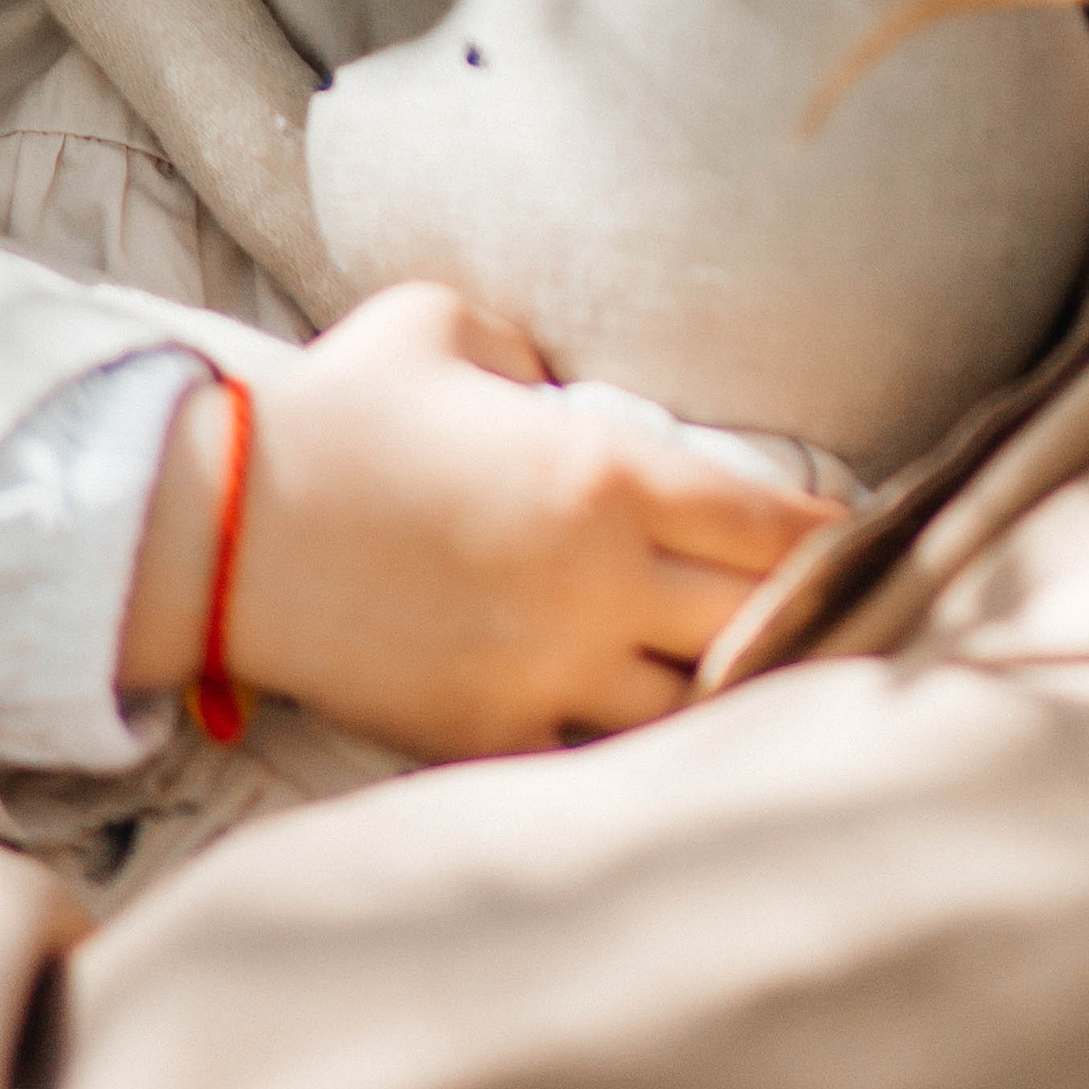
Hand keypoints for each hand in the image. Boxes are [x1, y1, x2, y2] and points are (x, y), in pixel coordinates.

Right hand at [118, 283, 840, 761]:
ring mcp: (548, 672)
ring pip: (694, 714)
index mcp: (608, 478)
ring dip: (730, 700)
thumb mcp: (449, 327)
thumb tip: (564, 378)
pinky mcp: (490, 734)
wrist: (221, 524)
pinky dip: (635, 754)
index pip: (779, 528)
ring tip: (766, 694)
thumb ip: (536, 351)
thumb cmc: (338, 408)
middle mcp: (600, 585)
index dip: (840, 542)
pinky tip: (660, 749)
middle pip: (761, 627)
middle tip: (851, 625)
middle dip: (809, 625)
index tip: (867, 544)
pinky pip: (599, 762)